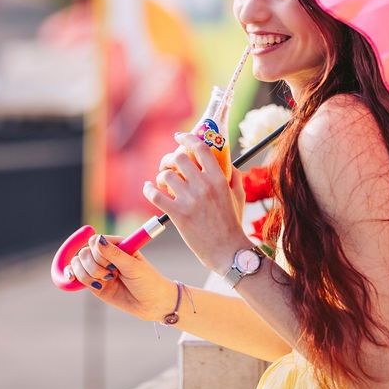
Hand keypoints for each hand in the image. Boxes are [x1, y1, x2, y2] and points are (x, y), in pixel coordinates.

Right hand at [65, 234, 176, 321]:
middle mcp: (105, 255)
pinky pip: (77, 277)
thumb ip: (114, 254)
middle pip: (84, 253)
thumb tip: (96, 239)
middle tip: (112, 275)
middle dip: (94, 267)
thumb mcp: (133, 266)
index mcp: (117, 245)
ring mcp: (99, 269)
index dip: (98, 253)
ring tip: (106, 281)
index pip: (94, 241)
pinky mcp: (94, 283)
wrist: (152, 304)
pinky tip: (73, 279)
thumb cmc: (147, 281)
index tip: (113, 265)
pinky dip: (75, 278)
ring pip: (78, 264)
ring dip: (88, 275)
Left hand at [145, 133, 250, 271]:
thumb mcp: (239, 196)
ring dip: (161, 176)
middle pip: (179, 158)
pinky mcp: (178, 214)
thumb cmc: (233, 224)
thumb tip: (228, 163)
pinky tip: (149, 188)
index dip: (187, 138)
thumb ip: (234, 177)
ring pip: (166, 175)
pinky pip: (155, 195)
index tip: (179, 136)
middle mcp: (204, 185)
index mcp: (219, 178)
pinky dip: (149, 189)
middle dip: (170, 158)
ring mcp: (190, 200)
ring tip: (162, 182)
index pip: (200, 148)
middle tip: (168, 165)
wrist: (228, 251)